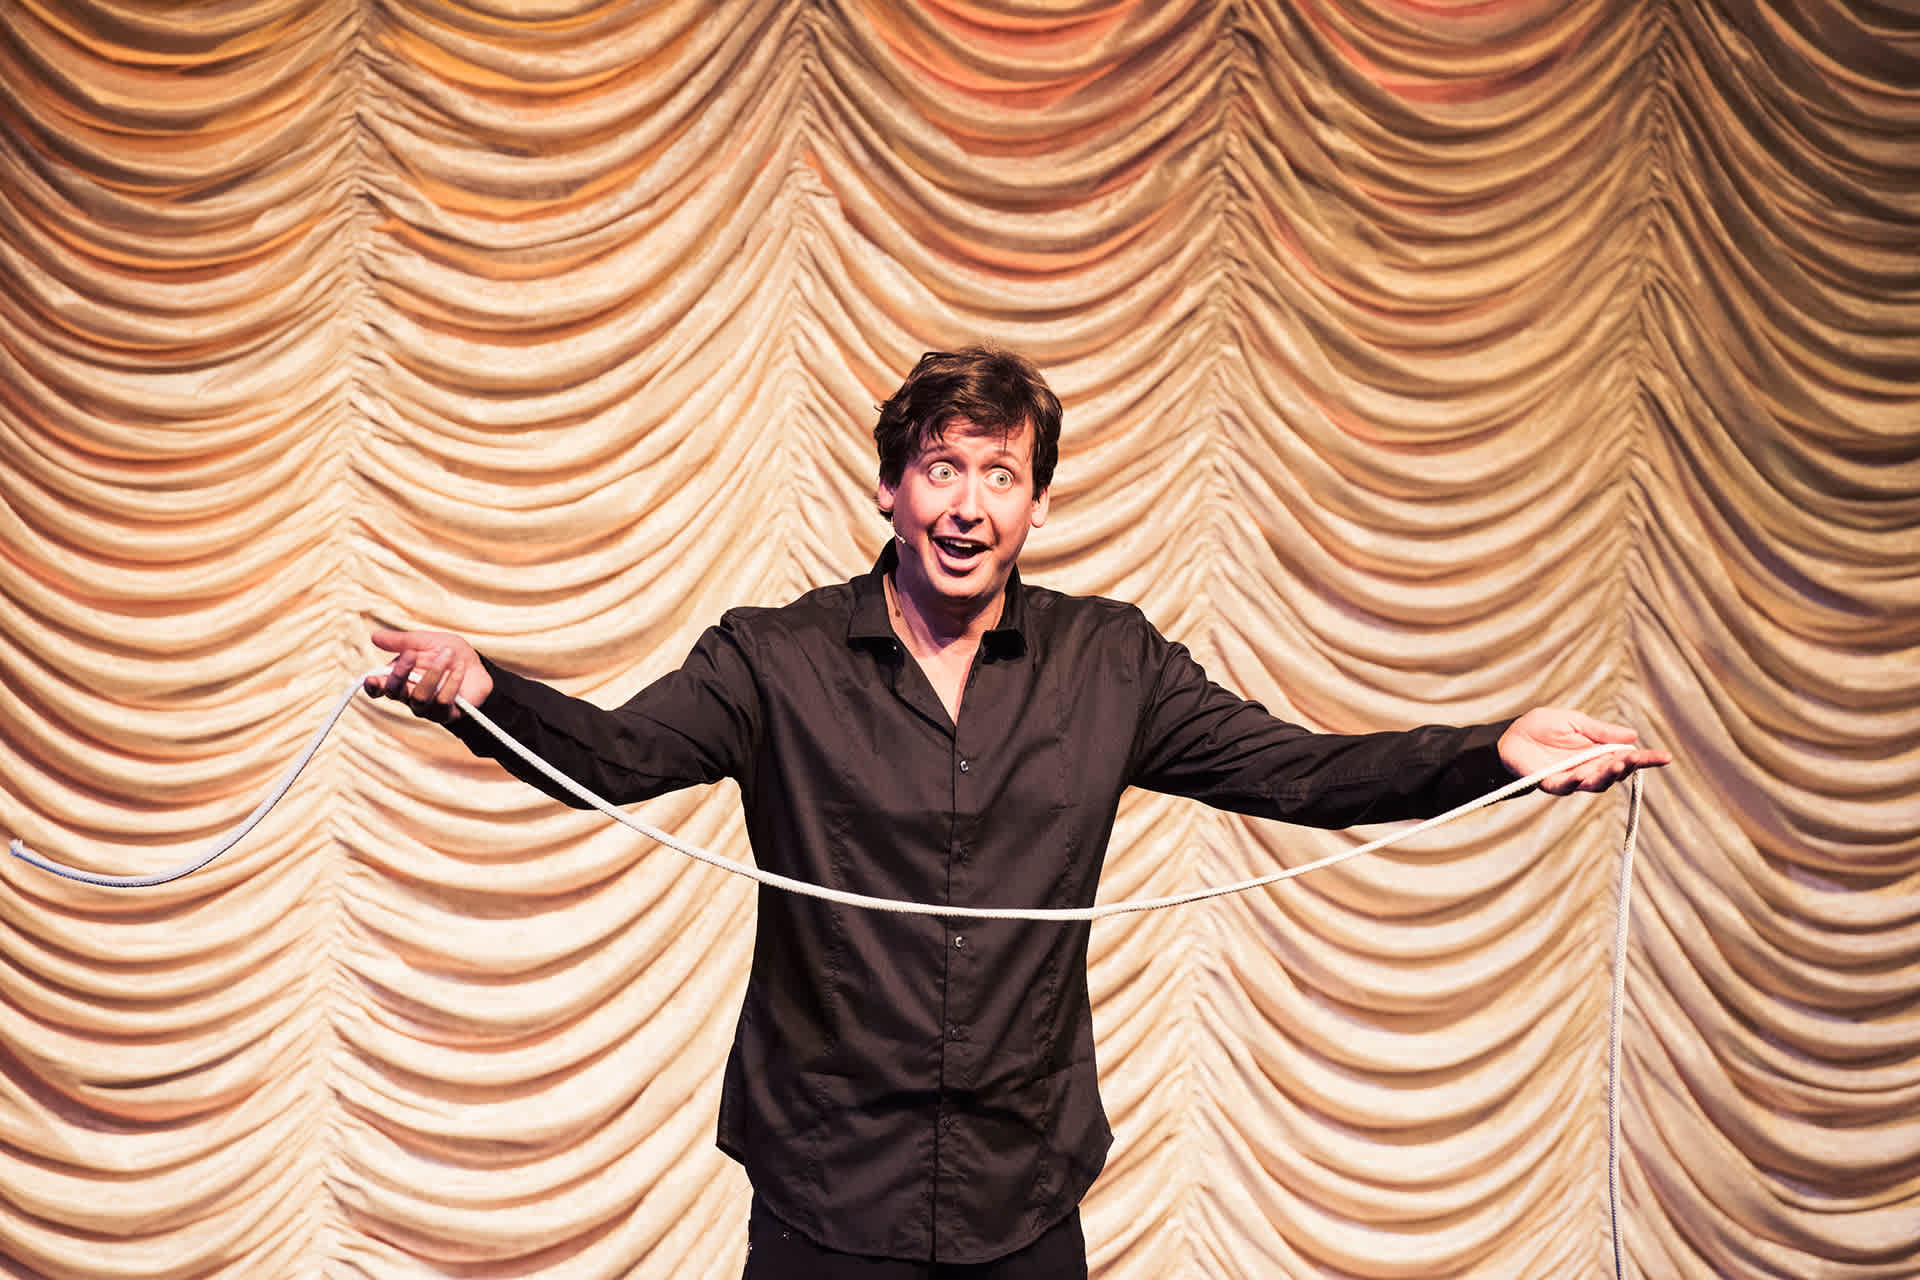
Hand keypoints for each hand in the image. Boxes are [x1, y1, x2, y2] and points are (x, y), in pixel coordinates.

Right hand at [365, 629, 492, 722]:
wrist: (477, 666)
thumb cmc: (448, 654)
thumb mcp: (426, 641)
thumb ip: (402, 641)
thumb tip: (374, 636)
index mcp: (399, 678)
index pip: (378, 688)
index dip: (373, 686)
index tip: (372, 679)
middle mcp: (408, 696)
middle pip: (394, 693)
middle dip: (400, 673)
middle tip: (410, 654)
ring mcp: (426, 708)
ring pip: (419, 697)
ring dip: (433, 673)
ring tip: (447, 654)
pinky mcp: (445, 714)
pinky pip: (442, 702)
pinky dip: (452, 682)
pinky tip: (459, 669)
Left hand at [1497, 707, 1671, 794]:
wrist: (1509, 735)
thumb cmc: (1541, 727)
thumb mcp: (1575, 722)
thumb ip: (1601, 732)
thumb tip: (1633, 736)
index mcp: (1597, 753)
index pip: (1627, 758)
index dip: (1646, 759)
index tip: (1665, 757)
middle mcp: (1588, 769)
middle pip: (1614, 773)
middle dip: (1626, 766)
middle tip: (1635, 759)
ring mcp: (1570, 778)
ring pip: (1595, 783)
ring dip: (1606, 775)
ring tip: (1616, 764)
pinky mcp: (1550, 783)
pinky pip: (1565, 786)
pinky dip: (1574, 781)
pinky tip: (1582, 775)